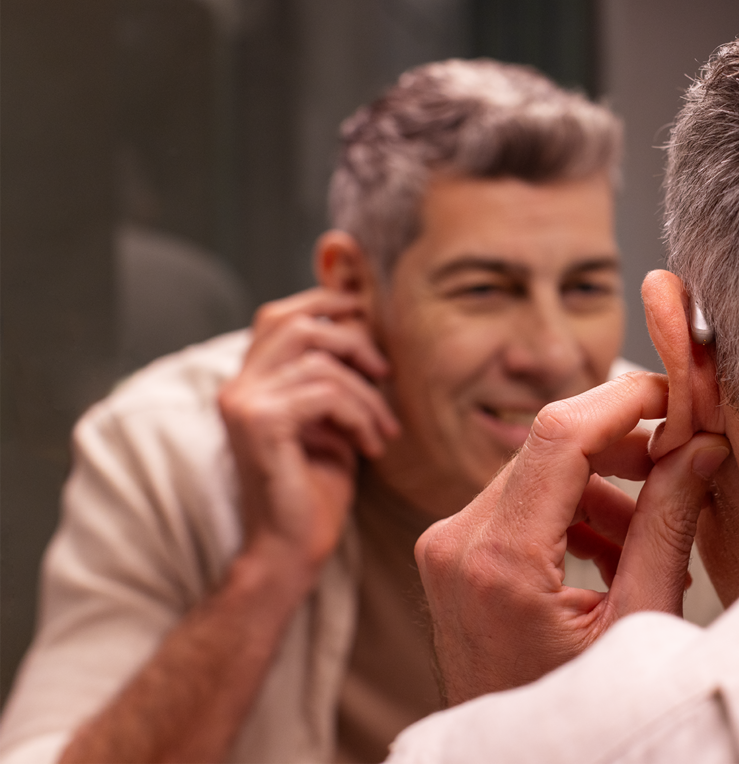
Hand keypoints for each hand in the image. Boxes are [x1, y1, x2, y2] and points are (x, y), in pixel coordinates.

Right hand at [219, 288, 399, 588]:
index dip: (325, 304)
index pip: (279, 316)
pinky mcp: (261, 424)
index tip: (368, 319)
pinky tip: (372, 446)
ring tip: (384, 429)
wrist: (290, 550)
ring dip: (367, 395)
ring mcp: (244, 403)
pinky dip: (359, 415)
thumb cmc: (315, 491)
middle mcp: (237, 386)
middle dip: (353, 341)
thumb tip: (365, 330)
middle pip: (298, 324)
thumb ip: (334, 378)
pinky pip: (326, 393)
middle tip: (385, 375)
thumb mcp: (331, 422)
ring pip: (322, 362)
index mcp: (248, 382)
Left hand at [415, 371, 729, 704]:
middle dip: (625, 445)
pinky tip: (618, 548)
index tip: (678, 395)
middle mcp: (457, 543)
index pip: (559, 433)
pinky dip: (575, 509)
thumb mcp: (638, 622)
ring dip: (605, 484)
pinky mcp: (454, 556)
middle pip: (549, 444)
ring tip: (655, 531)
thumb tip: (702, 447)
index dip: (625, 399)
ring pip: (540, 471)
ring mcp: (448, 548)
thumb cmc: (577, 714)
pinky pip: (522, 502)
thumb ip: (668, 526)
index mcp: (499, 562)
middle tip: (686, 459)